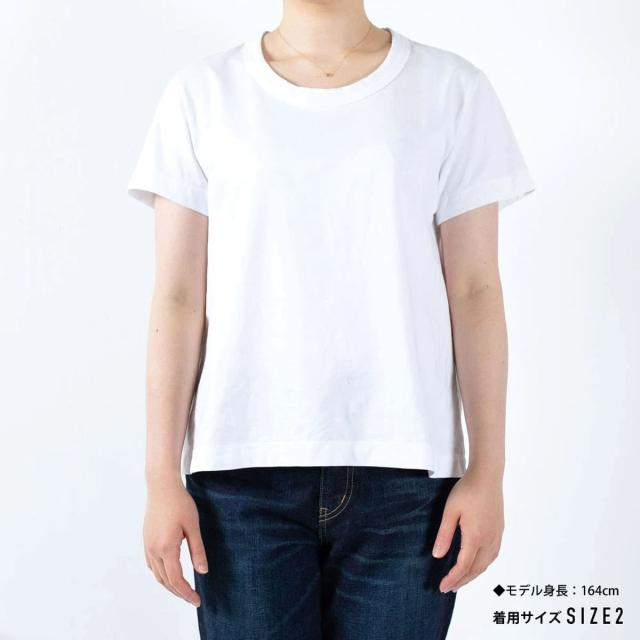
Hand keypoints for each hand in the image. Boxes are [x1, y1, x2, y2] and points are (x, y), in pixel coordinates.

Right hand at [143, 476, 208, 605]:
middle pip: (165, 580)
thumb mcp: (193, 526)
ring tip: (184, 589)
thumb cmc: (179, 503)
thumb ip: (197, 550)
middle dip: (179, 592)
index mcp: (166, 548)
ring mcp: (148, 545)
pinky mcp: (147, 540)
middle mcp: (153, 550)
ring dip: (170, 584)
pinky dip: (162, 574)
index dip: (187, 592)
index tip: (197, 600)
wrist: (162, 486)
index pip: (176, 579)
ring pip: (157, 574)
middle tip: (193, 598)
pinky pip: (153, 564)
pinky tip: (171, 572)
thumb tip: (203, 572)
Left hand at [432, 467, 503, 592]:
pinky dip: (483, 565)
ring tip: (461, 579)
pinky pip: (492, 555)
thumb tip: (438, 556)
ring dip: (473, 574)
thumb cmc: (467, 490)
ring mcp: (496, 536)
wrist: (487, 476)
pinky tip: (477, 563)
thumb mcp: (450, 511)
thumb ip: (444, 534)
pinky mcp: (499, 530)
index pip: (463, 566)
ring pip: (486, 564)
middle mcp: (489, 540)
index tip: (442, 586)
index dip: (452, 579)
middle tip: (449, 588)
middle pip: (476, 569)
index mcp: (475, 537)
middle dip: (462, 581)